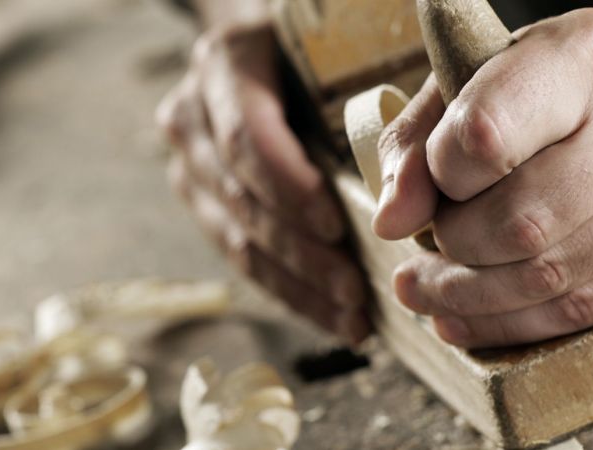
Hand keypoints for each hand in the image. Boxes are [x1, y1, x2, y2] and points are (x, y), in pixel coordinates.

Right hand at [157, 23, 369, 341]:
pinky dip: (290, 291)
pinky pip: (240, 256)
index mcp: (224, 64)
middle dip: (301, 252)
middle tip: (355, 288)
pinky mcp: (201, 201)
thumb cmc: (317, 45)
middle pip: (241, 197)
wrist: (265, 47)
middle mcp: (192, 115)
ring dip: (297, 284)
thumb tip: (404, 168)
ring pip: (236, 237)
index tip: (336, 225)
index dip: (289, 188)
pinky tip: (333, 317)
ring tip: (352, 314)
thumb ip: (359, 96)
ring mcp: (188, 162)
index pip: (246, 138)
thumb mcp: (335, 50)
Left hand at [374, 9, 592, 347]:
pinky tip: (469, 318)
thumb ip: (419, 142)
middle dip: (452, 248)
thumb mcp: (480, 81)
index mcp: (586, 55)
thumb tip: (391, 222)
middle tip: (426, 249)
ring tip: (429, 291)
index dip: (439, 177)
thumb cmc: (564, 92)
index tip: (432, 182)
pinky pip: (582, 310)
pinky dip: (512, 324)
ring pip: (547, 278)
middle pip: (518, 223)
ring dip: (470, 298)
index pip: (484, 139)